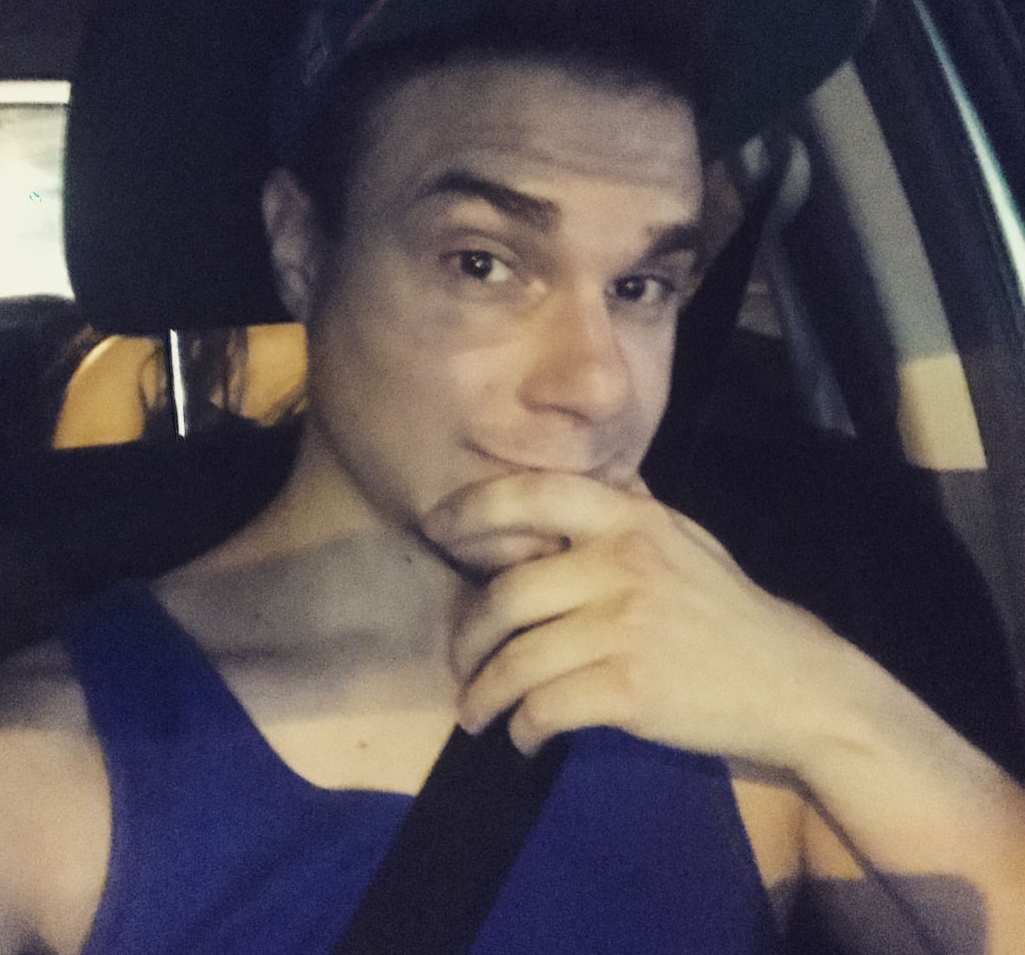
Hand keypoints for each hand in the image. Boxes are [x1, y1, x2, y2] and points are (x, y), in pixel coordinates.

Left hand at [422, 471, 841, 766]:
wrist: (794, 684)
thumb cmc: (726, 610)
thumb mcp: (678, 539)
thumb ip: (618, 516)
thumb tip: (548, 497)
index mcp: (630, 518)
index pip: (531, 493)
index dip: (471, 508)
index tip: (435, 529)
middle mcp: (622, 562)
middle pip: (506, 594)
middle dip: (467, 636)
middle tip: (460, 661)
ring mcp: (626, 626)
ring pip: (517, 660)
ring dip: (483, 694)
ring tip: (475, 712)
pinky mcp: (631, 689)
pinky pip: (545, 707)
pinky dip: (522, 727)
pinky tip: (523, 735)